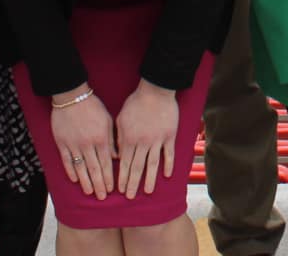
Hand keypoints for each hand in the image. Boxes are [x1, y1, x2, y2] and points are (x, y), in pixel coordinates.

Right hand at [50, 86, 114, 198]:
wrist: (71, 96)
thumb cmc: (93, 107)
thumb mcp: (107, 120)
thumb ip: (112, 140)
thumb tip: (117, 157)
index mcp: (101, 138)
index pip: (106, 163)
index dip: (109, 178)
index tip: (112, 189)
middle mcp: (88, 144)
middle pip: (94, 169)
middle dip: (99, 184)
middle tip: (102, 197)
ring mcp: (73, 145)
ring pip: (80, 168)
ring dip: (85, 181)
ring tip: (89, 192)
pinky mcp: (62, 143)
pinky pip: (67, 160)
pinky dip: (71, 171)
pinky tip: (75, 180)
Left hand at [114, 80, 178, 198]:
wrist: (156, 90)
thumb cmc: (136, 102)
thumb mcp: (121, 119)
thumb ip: (118, 138)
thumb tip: (117, 155)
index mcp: (129, 139)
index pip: (125, 163)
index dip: (122, 178)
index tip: (120, 190)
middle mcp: (143, 142)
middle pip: (137, 167)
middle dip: (133, 183)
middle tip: (130, 197)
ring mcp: (157, 140)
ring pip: (153, 164)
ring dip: (149, 179)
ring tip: (147, 192)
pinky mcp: (169, 136)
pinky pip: (169, 153)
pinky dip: (168, 165)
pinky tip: (167, 175)